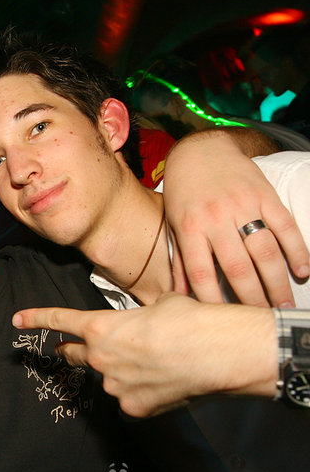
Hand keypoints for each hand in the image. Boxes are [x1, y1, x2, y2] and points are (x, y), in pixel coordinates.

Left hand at [12, 293, 276, 416]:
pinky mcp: (133, 408)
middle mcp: (100, 357)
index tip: (17, 320)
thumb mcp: (160, 305)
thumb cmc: (191, 321)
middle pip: (76, 355)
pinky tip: (167, 384)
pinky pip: (133, 398)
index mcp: (101, 326)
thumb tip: (146, 321)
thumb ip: (139, 316)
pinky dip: (145, 392)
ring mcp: (115, 386)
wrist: (219, 353)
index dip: (36, 318)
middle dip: (71, 351)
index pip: (60, 320)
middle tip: (68, 350)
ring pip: (112, 378)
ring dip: (125, 372)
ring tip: (160, 363)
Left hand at [163, 129, 308, 306]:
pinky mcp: (264, 194)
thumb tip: (177, 295)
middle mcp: (216, 218)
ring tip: (283, 305)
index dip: (212, 299)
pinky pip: (284, 226)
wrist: (200, 151)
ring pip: (264, 250)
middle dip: (252, 298)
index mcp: (190, 229)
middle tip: (262, 319)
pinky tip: (302, 271)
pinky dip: (296, 249)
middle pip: (237, 267)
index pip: (201, 272)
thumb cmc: (183, 194)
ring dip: (276, 281)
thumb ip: (179, 261)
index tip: (224, 320)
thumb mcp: (175, 225)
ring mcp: (242, 205)